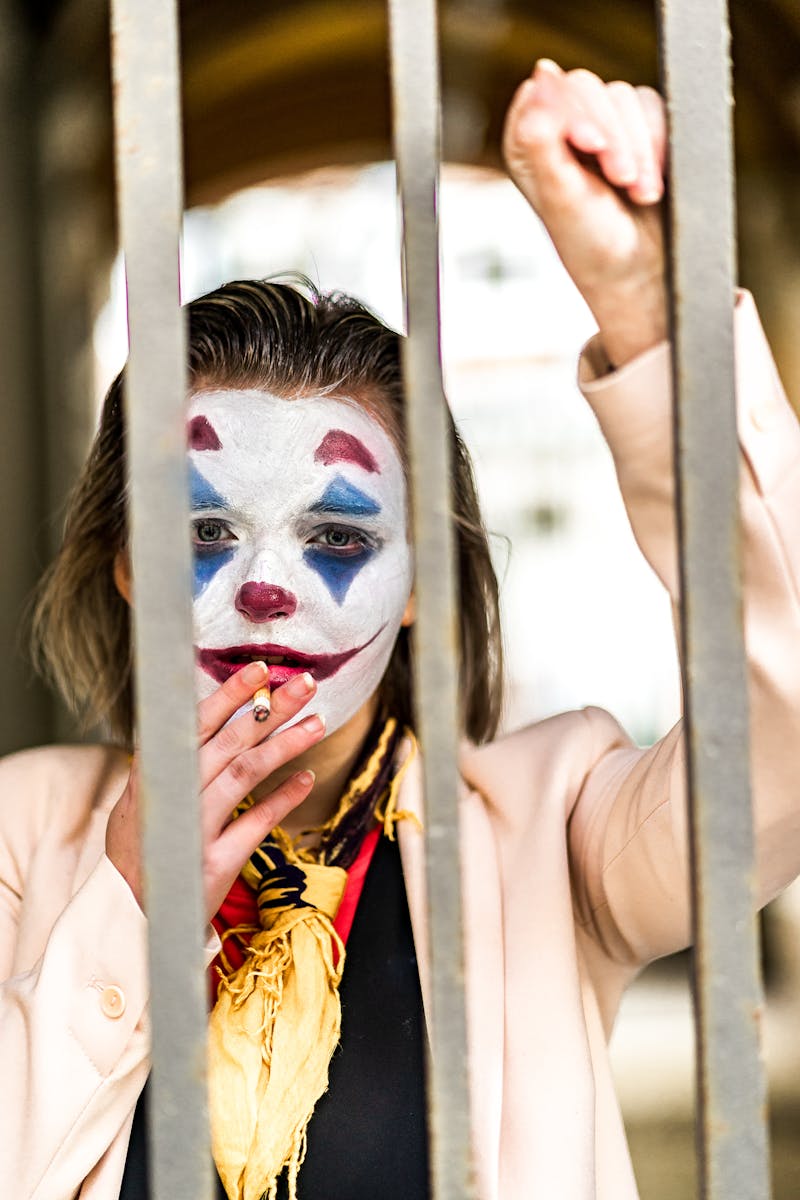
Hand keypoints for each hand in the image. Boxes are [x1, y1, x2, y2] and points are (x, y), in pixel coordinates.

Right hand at [106, 663, 324, 921]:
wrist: (126, 914)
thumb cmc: (140, 849)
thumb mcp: (140, 799)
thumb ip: (170, 763)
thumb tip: (206, 718)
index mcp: (155, 773)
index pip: (196, 723)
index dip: (229, 694)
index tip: (259, 670)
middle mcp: (174, 795)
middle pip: (229, 740)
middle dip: (270, 708)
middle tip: (304, 683)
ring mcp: (193, 828)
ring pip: (244, 774)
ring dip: (284, 745)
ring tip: (318, 723)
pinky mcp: (213, 862)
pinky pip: (255, 824)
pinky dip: (282, 799)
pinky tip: (306, 779)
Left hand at [503, 59, 667, 367]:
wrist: (637, 271)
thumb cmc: (591, 244)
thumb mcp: (561, 195)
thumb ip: (543, 137)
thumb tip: (539, 74)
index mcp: (527, 143)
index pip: (543, 92)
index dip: (570, 113)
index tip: (589, 149)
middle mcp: (559, 128)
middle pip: (585, 87)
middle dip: (611, 136)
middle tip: (620, 180)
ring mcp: (600, 124)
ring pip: (622, 97)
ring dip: (638, 147)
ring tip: (638, 193)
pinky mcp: (636, 127)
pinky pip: (653, 106)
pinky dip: (658, 144)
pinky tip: (651, 184)